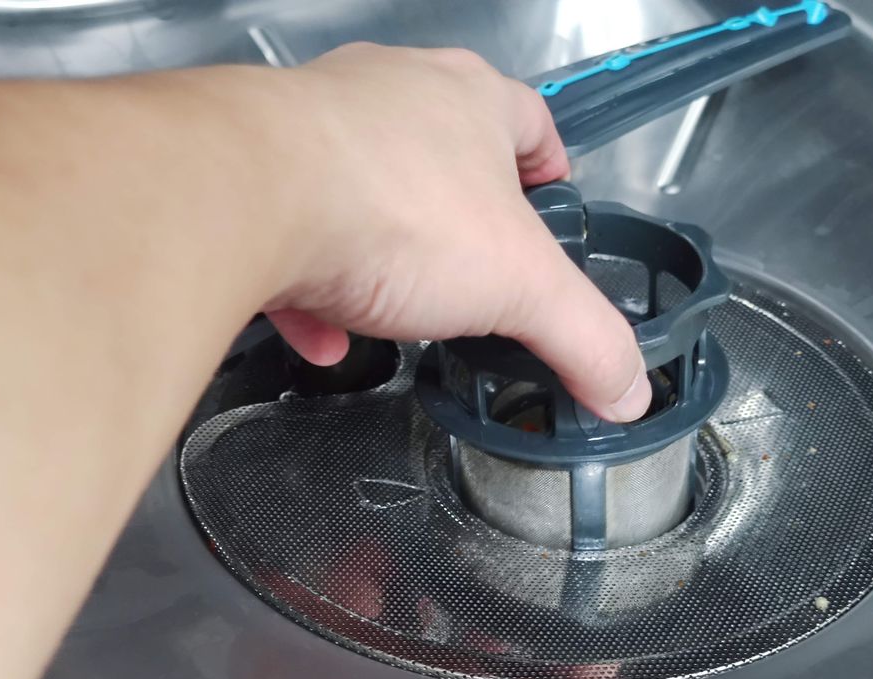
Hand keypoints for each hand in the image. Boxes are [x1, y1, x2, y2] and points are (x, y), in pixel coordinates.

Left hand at [263, 44, 650, 421]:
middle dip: (460, 213)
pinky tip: (325, 335)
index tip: (549, 203)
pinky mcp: (253, 170)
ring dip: (384, 249)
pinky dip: (314, 283)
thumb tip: (626, 388)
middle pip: (441, 151)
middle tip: (475, 268)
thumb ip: (584, 338)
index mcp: (469, 102)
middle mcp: (390, 96)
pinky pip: (293, 226)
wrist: (246, 196)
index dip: (547, 166)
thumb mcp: (521, 288)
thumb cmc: (390, 210)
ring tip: (398, 307)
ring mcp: (315, 126)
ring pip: (362, 186)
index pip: (529, 120)